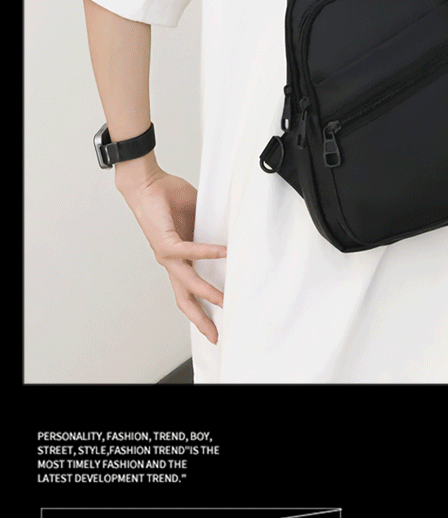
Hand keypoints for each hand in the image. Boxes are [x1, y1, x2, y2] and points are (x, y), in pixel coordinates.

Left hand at [117, 166, 226, 344]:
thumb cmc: (168, 198)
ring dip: (207, 293)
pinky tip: (223, 252)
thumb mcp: (195, 218)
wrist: (146, 182)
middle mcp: (171, 261)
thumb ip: (210, 230)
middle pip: (185, 298)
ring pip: (187, 282)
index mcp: (178, 258)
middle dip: (200, 319)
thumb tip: (231, 233)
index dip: (202, 309)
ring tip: (225, 299)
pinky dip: (207, 253)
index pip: (190, 290)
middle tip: (216, 335)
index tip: (215, 324)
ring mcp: (166, 254)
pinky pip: (189, 251)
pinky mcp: (165, 241)